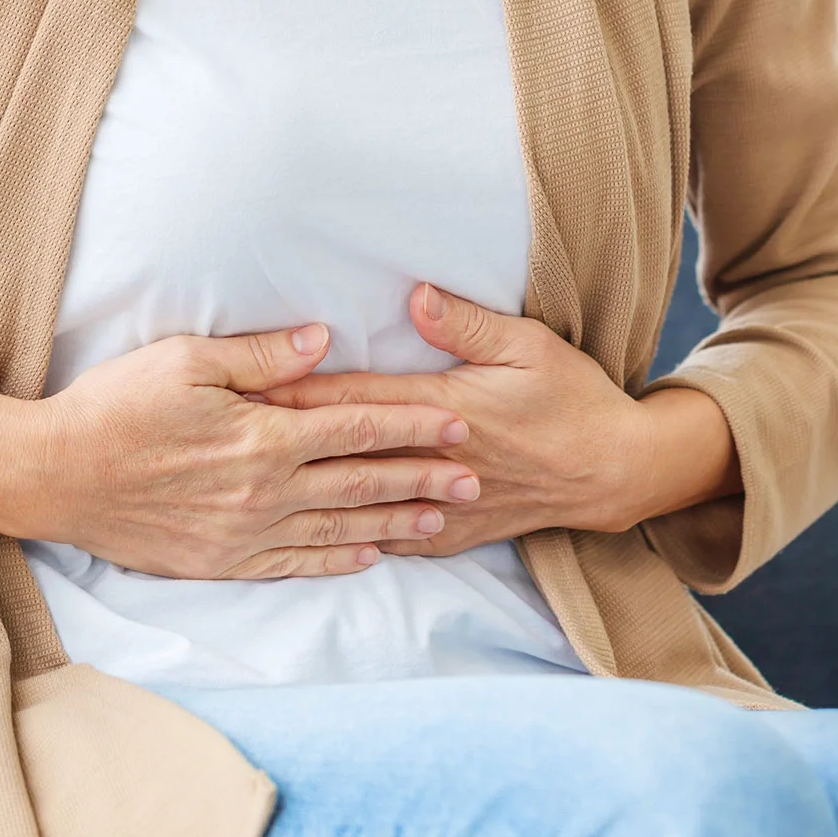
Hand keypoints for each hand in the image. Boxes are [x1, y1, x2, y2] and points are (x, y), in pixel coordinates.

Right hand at [0, 324, 482, 578]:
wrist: (53, 476)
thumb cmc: (114, 407)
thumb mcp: (185, 360)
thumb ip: (262, 356)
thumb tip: (326, 341)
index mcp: (262, 436)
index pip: (358, 428)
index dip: (413, 425)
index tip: (459, 422)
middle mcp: (264, 492)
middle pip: (362, 481)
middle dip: (424, 478)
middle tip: (475, 479)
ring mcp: (245, 533)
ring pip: (340, 527)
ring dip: (396, 523)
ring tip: (442, 521)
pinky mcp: (222, 561)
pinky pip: (296, 563)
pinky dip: (339, 558)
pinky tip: (371, 555)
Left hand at [249, 284, 740, 556]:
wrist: (613, 468)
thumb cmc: (571, 397)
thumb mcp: (529, 344)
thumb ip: (467, 324)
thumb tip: (415, 296)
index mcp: (446, 409)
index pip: (356, 400)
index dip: (298, 394)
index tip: (247, 387)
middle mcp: (435, 460)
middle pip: (344, 451)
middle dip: (283, 444)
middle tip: (224, 439)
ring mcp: (443, 501)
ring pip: (361, 500)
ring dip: (306, 490)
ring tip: (252, 488)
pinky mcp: (455, 528)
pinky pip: (392, 536)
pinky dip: (351, 536)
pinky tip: (313, 539)